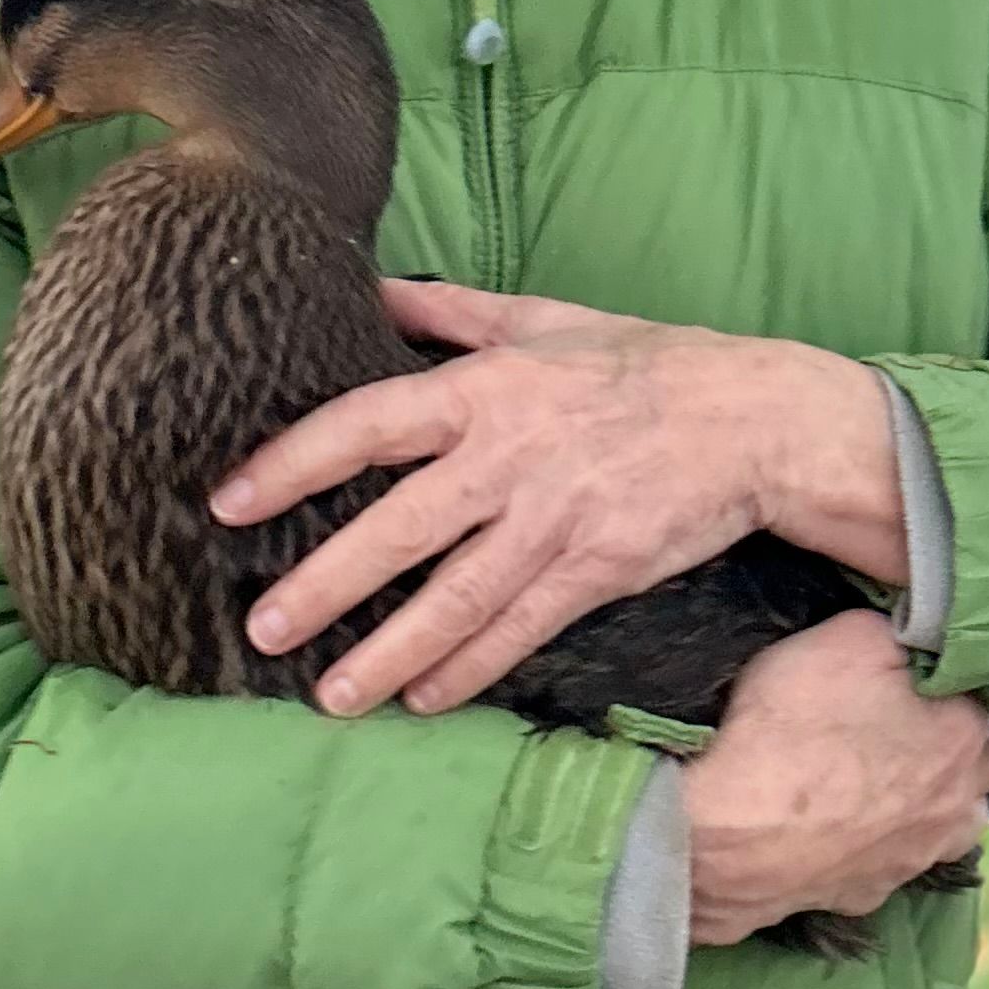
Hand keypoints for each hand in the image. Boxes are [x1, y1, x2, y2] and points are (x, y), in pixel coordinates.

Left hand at [209, 278, 907, 717]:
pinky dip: (470, 669)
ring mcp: (557, 518)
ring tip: (331, 697)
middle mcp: (512, 456)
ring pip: (457, 598)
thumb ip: (451, 312)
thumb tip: (373, 289)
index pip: (368, 424)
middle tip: (263, 630)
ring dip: (390, 652)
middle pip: (400, 529)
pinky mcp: (600, 568)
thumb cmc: (647, 362)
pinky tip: (424, 699)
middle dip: (325, 585)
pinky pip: (520, 629)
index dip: (294, 463)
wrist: (757, 417)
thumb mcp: (546, 318)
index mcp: (487, 388)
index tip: (231, 501)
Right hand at [678, 612, 988, 945]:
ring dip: (938, 801)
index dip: (963, 678)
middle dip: (964, 740)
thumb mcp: (848, 637)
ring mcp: (916, 858)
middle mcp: (958, 804)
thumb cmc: (789, 727)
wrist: (723, 836)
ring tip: (897, 780)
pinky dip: (879, 844)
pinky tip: (846, 828)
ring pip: (953, 825)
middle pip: (986, 764)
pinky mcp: (869, 896)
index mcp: (965, 736)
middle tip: (921, 716)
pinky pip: (891, 862)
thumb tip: (920, 637)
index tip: (935, 668)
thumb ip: (902, 633)